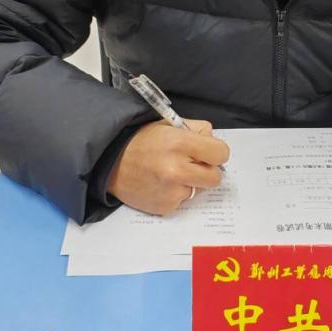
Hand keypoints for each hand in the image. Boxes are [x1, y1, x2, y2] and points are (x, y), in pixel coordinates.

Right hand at [107, 119, 229, 215]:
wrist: (110, 161)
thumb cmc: (140, 140)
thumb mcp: (168, 124)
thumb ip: (196, 129)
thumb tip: (213, 140)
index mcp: (180, 143)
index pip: (221, 153)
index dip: (215, 152)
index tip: (207, 151)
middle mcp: (177, 169)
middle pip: (215, 177)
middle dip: (207, 169)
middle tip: (191, 163)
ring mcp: (171, 191)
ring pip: (199, 190)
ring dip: (191, 182)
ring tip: (170, 172)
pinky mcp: (165, 206)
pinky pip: (183, 201)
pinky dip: (177, 193)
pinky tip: (161, 183)